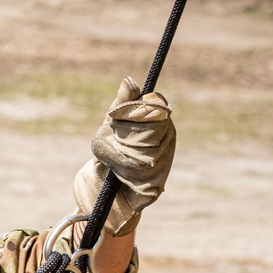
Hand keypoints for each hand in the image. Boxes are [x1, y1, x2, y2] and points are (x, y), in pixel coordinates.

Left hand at [73, 76, 175, 236]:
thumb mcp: (111, 124)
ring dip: (116, 155)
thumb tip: (128, 81)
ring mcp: (164, 166)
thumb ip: (120, 104)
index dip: (135, 110)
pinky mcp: (154, 188)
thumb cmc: (109, 152)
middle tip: (112, 142)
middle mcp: (168, 143)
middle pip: (147, 129)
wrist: (103, 191)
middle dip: (122, 134)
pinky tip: (117, 176)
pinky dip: (118, 173)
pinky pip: (132, 174)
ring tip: (112, 161)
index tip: (116, 116)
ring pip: (138, 151)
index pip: (156, 106)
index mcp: (162, 123)